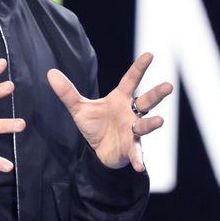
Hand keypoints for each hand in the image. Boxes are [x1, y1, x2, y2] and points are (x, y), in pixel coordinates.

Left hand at [47, 52, 173, 171]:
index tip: (150, 54)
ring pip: (146, 125)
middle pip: (147, 101)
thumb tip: (50, 72)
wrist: (98, 150)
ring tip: (160, 121)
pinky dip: (138, 159)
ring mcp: (133, 131)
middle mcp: (131, 113)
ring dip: (152, 124)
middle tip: (169, 86)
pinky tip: (140, 166)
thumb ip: (67, 92)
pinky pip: (136, 152)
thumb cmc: (96, 124)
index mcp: (121, 99)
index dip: (140, 68)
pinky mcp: (131, 148)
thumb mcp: (80, 108)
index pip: (131, 80)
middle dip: (157, 94)